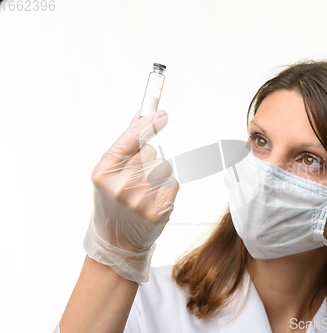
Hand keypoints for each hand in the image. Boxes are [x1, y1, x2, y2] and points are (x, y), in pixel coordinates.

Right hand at [83, 109, 178, 284]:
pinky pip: (173, 182)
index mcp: (103, 173)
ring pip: (164, 166)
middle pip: (150, 152)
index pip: (129, 140)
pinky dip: (167, 187)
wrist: (117, 242)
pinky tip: (154, 198)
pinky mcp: (158, 210)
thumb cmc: (112, 204)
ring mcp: (140, 200)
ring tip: (144, 190)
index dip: (147, 124)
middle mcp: (120, 186)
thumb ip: (124, 144)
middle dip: (147, 159)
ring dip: (159, 174)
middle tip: (136, 177)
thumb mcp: (108, 174)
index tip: (161, 113)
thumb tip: (140, 115)